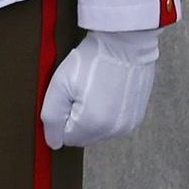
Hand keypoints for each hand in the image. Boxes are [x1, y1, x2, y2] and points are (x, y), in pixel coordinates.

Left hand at [41, 28, 158, 149]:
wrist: (124, 45)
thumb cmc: (90, 61)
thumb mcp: (59, 86)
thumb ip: (51, 119)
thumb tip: (54, 143)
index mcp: (92, 125)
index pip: (64, 138)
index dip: (61, 117)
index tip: (68, 96)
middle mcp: (113, 130)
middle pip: (82, 137)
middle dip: (75, 119)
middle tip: (80, 92)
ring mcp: (128, 125)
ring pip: (97, 132)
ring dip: (91, 118)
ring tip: (94, 90)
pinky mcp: (136, 118)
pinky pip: (112, 125)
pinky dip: (106, 113)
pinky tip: (107, 93)